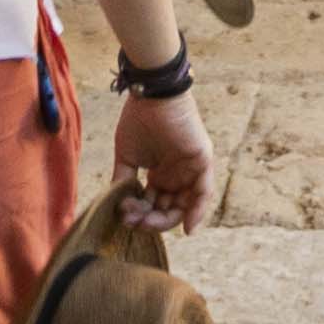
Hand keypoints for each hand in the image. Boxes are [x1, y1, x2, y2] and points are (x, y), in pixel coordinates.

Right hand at [114, 89, 218, 234]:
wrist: (151, 96)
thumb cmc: (138, 120)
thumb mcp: (127, 157)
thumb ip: (125, 181)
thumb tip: (120, 208)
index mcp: (161, 173)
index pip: (154, 204)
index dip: (141, 215)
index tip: (125, 218)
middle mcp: (177, 174)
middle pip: (168, 209)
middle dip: (151, 220)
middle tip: (134, 221)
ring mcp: (190, 170)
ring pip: (184, 205)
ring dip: (166, 219)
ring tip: (146, 222)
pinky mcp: (202, 162)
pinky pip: (204, 192)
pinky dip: (198, 211)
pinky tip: (186, 227)